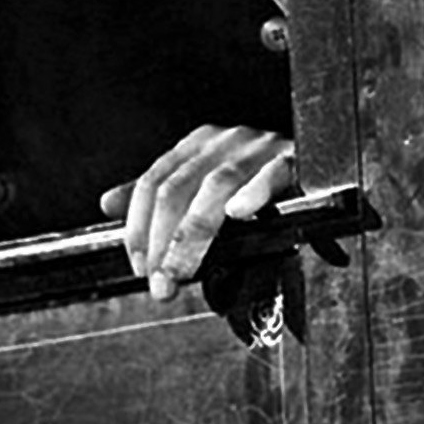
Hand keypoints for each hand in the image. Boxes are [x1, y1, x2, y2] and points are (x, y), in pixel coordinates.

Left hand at [100, 125, 293, 299]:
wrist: (317, 170)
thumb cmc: (253, 185)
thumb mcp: (201, 187)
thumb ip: (157, 195)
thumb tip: (107, 203)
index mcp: (198, 144)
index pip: (154, 182)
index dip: (140, 227)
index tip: (139, 266)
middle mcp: (224, 139)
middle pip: (178, 188)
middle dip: (163, 241)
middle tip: (159, 283)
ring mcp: (259, 146)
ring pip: (216, 186)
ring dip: (194, 236)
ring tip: (182, 273)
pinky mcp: (293, 159)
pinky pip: (271, 173)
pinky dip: (254, 192)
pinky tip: (240, 215)